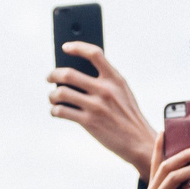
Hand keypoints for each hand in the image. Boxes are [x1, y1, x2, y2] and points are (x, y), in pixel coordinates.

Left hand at [48, 43, 154, 176]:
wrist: (139, 142)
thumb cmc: (128, 116)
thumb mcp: (123, 92)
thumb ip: (105, 80)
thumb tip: (74, 74)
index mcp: (115, 79)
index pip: (94, 54)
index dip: (77, 47)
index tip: (65, 47)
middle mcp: (105, 90)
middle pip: (69, 73)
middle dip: (53, 75)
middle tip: (50, 78)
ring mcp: (96, 106)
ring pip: (61, 93)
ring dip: (52, 95)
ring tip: (53, 97)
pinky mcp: (89, 122)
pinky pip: (62, 111)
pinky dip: (54, 110)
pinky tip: (56, 111)